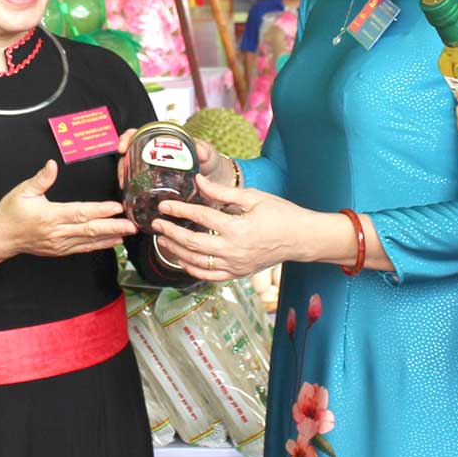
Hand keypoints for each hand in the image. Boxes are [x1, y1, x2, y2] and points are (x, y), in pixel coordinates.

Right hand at [0, 161, 136, 259]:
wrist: (0, 237)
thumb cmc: (10, 212)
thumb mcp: (22, 191)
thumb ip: (41, 179)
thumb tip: (52, 164)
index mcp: (49, 215)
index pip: (80, 212)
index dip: (100, 210)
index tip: (117, 207)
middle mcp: (56, 232)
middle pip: (90, 229)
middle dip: (113, 226)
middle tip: (132, 225)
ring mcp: (59, 244)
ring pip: (89, 240)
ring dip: (110, 236)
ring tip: (128, 232)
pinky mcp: (59, 250)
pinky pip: (83, 248)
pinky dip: (99, 245)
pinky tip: (113, 242)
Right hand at [115, 128, 236, 190]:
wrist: (218, 185)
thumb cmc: (211, 164)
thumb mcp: (208, 155)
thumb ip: (205, 150)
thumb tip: (199, 150)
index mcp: (164, 143)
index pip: (139, 134)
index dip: (127, 137)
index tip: (122, 147)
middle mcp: (155, 157)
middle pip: (130, 155)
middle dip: (122, 164)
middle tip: (122, 175)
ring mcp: (153, 173)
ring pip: (131, 173)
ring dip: (124, 179)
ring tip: (125, 188)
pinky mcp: (155, 189)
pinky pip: (139, 189)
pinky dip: (132, 193)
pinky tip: (131, 198)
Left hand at [150, 173, 299, 280]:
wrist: (301, 239)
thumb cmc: (281, 215)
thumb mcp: (253, 197)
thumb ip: (223, 192)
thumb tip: (198, 180)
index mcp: (238, 228)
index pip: (201, 217)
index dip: (180, 209)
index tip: (164, 205)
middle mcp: (233, 250)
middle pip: (192, 243)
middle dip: (170, 233)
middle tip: (155, 224)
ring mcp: (235, 265)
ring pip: (196, 262)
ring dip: (176, 251)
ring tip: (162, 240)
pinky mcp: (237, 274)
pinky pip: (209, 276)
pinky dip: (192, 269)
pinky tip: (181, 260)